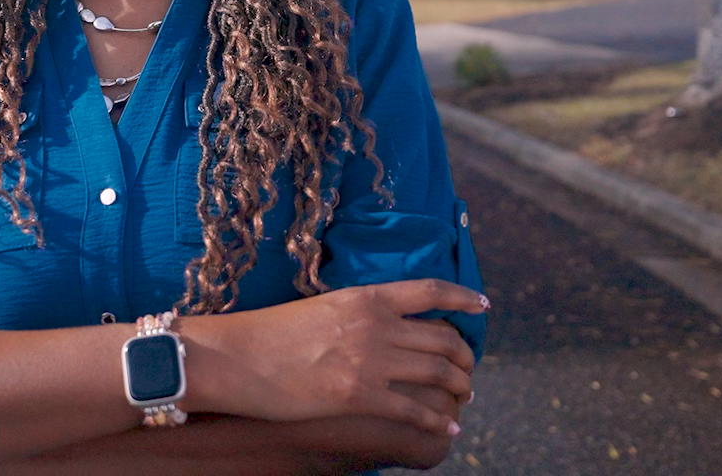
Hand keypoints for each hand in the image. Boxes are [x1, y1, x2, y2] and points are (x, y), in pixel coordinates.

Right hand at [181, 278, 481, 437]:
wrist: (238, 357)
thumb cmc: (271, 333)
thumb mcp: (323, 307)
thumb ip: (359, 313)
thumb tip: (385, 325)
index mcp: (366, 297)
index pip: (431, 291)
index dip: (464, 298)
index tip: (483, 307)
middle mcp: (376, 325)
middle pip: (444, 338)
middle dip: (466, 356)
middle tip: (469, 370)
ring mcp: (370, 361)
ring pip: (439, 373)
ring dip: (460, 387)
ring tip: (464, 396)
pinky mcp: (359, 395)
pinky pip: (415, 410)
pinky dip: (438, 421)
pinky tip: (448, 429)